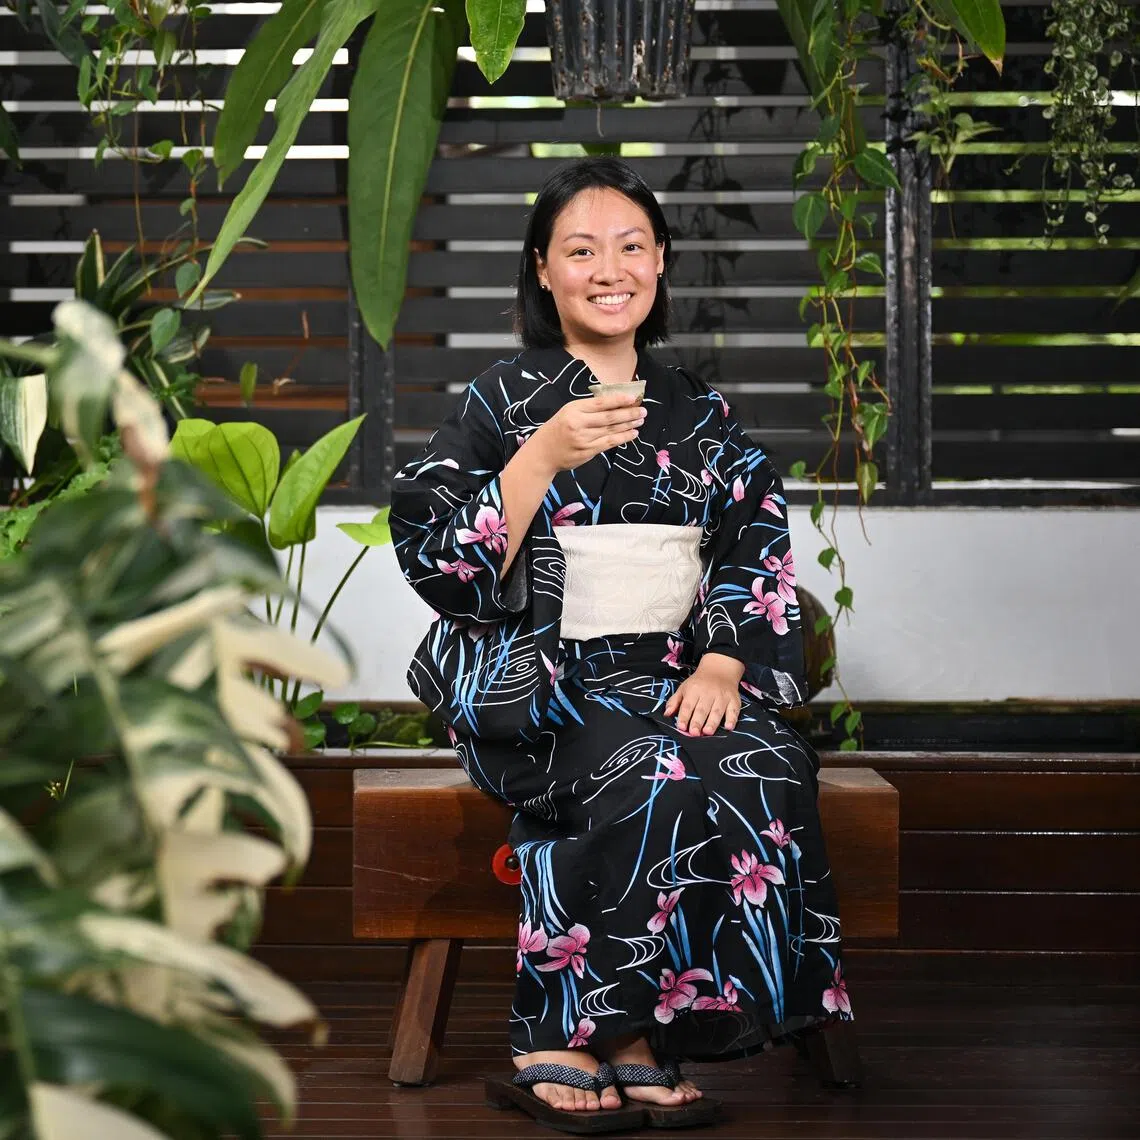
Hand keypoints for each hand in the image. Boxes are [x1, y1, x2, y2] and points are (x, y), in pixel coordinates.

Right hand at [528, 390, 645, 475]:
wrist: (543, 453)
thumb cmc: (557, 429)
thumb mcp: (568, 412)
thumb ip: (587, 408)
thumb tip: (614, 403)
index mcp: (574, 409)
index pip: (600, 403)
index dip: (618, 400)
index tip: (633, 398)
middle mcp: (579, 423)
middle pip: (609, 417)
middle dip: (628, 413)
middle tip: (643, 410)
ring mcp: (583, 439)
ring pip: (611, 430)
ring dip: (628, 425)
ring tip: (640, 420)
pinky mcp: (587, 451)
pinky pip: (609, 443)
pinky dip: (622, 438)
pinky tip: (632, 433)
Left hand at [664, 653, 744, 735]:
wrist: (720, 670)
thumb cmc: (699, 683)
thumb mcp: (684, 688)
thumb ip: (674, 702)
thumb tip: (667, 714)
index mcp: (693, 690)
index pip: (687, 705)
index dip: (684, 716)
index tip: (681, 727)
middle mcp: (708, 693)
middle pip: (702, 709)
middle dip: (697, 721)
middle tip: (694, 733)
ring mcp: (722, 697)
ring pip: (717, 711)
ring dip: (712, 722)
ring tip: (707, 732)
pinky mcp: (734, 700)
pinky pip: (734, 710)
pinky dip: (732, 719)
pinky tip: (728, 727)